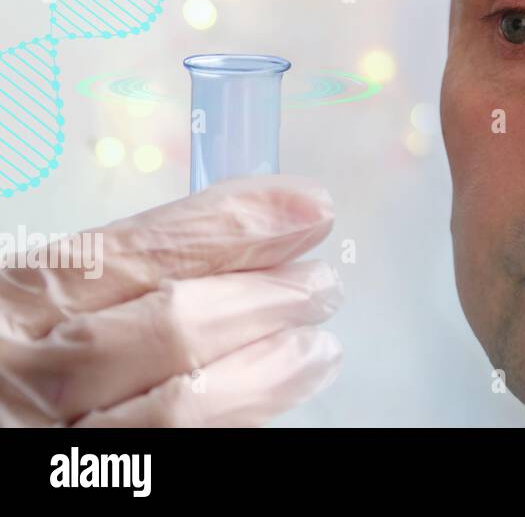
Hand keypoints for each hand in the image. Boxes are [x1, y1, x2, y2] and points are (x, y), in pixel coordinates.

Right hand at [0, 175, 341, 425]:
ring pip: (181, 406)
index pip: (142, 253)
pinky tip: (272, 393)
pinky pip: (178, 452)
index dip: (236, 229)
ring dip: (270, 369)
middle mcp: (23, 374)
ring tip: (318, 347)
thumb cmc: (11, 345)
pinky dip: (237, 416)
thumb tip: (259, 223)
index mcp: (12, 301)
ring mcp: (50, 443)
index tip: (309, 209)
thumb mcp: (40, 290)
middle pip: (172, 326)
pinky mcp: (84, 487)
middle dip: (266, 298)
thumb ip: (133, 259)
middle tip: (321, 284)